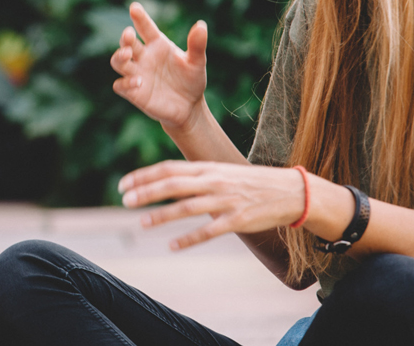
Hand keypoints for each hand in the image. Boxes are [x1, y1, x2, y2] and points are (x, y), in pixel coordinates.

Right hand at [109, 3, 207, 131]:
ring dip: (119, 57)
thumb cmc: (191, 80)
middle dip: (125, 38)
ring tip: (127, 54)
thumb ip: (197, 45)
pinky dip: (125, 83)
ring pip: (118, 62)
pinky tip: (138, 81)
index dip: (140, 17)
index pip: (145, 28)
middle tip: (129, 34)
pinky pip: (120, 86)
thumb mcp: (197, 62)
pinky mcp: (134, 93)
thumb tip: (201, 25)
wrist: (189, 107)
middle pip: (127, 43)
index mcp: (157, 45)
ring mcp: (137, 74)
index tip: (134, 7)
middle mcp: (143, 57)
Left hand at [118, 160, 306, 248]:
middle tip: (125, 200)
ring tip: (142, 223)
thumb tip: (166, 180)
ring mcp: (225, 200)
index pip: (168, 169)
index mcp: (207, 167)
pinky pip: (209, 231)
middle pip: (173, 185)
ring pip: (187, 207)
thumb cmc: (249, 182)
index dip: (144, 176)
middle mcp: (213, 181)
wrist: (291, 191)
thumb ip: (195, 175)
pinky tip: (172, 246)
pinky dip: (189, 239)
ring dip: (162, 216)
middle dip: (146, 192)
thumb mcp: (221, 171)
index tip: (123, 184)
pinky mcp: (238, 220)